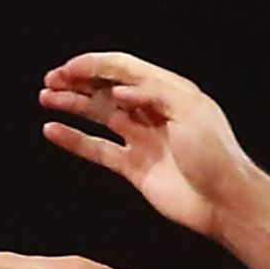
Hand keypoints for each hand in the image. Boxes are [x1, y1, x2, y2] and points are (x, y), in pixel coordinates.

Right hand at [40, 52, 256, 239]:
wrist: (224, 202)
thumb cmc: (216, 155)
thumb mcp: (191, 112)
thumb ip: (154, 94)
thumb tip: (119, 89)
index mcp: (170, 91)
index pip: (125, 69)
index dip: (95, 65)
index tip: (68, 69)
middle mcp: (153, 111)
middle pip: (108, 89)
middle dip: (79, 81)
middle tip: (51, 80)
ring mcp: (142, 139)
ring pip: (99, 115)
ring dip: (73, 105)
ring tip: (46, 97)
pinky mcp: (133, 166)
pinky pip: (98, 149)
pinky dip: (74, 140)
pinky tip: (53, 130)